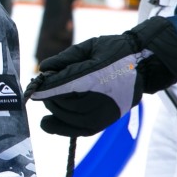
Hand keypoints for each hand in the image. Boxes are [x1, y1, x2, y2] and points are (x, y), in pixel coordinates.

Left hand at [25, 16, 176, 135]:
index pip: (63, 85)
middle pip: (63, 102)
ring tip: (49, 100)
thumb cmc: (115, 51)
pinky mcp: (106, 121)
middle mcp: (101, 97)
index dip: (44, 89)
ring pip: (69, 117)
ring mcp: (105, 112)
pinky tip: (47, 123)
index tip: (32, 88)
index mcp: (96, 75)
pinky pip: (80, 130)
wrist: (144, 64)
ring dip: (54, 109)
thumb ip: (66, 58)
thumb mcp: (90, 46)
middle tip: (42, 87)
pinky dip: (61, 128)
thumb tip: (43, 68)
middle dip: (49, 96)